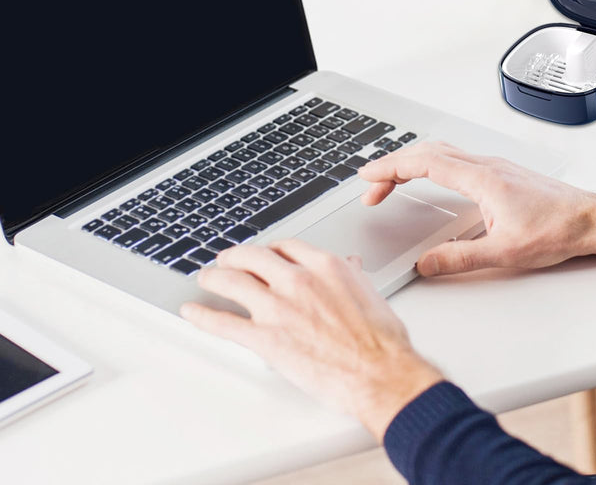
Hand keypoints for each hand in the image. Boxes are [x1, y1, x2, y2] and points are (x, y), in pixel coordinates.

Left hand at [180, 240, 442, 439]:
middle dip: (235, 256)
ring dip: (213, 278)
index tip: (264, 254)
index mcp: (324, 266)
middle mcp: (297, 280)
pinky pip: (224, 323)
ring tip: (206, 278)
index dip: (269, 249)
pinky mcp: (265, 338)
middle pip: (252, 256)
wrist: (379, 372)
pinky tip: (192, 311)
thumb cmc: (380, 339)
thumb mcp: (369, 293)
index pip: (285, 246)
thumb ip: (352, 276)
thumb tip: (350, 266)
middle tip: (226, 260)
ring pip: (232, 281)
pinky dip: (202, 315)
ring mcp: (278, 308)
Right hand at [359, 141, 595, 275]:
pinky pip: (454, 158)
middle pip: (427, 152)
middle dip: (393, 166)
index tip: (368, 177)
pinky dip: (429, 164)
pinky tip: (429, 178)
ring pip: (441, 151)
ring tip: (391, 181)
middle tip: (371, 187)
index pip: (424, 163)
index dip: (391, 168)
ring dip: (411, 162)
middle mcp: (485, 166)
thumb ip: (461, 258)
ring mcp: (492, 166)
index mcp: (481, 179)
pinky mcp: (499, 172)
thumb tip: (426, 263)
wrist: (592, 219)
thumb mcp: (506, 252)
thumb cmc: (558, 230)